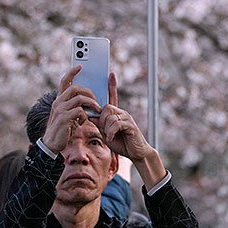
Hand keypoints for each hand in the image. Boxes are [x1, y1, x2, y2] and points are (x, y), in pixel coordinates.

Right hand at [42, 65, 101, 152]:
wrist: (52, 144)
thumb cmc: (63, 129)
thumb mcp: (69, 115)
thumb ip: (76, 107)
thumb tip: (89, 101)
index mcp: (59, 100)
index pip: (65, 81)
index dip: (72, 72)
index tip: (80, 66)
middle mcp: (58, 102)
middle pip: (75, 88)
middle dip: (89, 92)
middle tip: (96, 100)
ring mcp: (60, 109)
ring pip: (79, 98)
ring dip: (91, 103)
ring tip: (97, 109)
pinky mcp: (64, 118)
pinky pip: (79, 111)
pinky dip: (86, 115)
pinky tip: (86, 121)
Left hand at [92, 73, 166, 189]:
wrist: (136, 153)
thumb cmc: (121, 142)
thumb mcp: (106, 133)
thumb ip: (99, 124)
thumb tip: (90, 115)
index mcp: (116, 113)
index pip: (113, 97)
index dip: (112, 85)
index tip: (111, 74)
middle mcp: (122, 113)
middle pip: (106, 108)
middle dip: (102, 119)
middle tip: (105, 130)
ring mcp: (127, 118)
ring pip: (110, 116)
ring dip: (107, 128)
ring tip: (110, 136)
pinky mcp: (130, 125)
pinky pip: (116, 124)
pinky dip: (111, 132)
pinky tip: (113, 138)